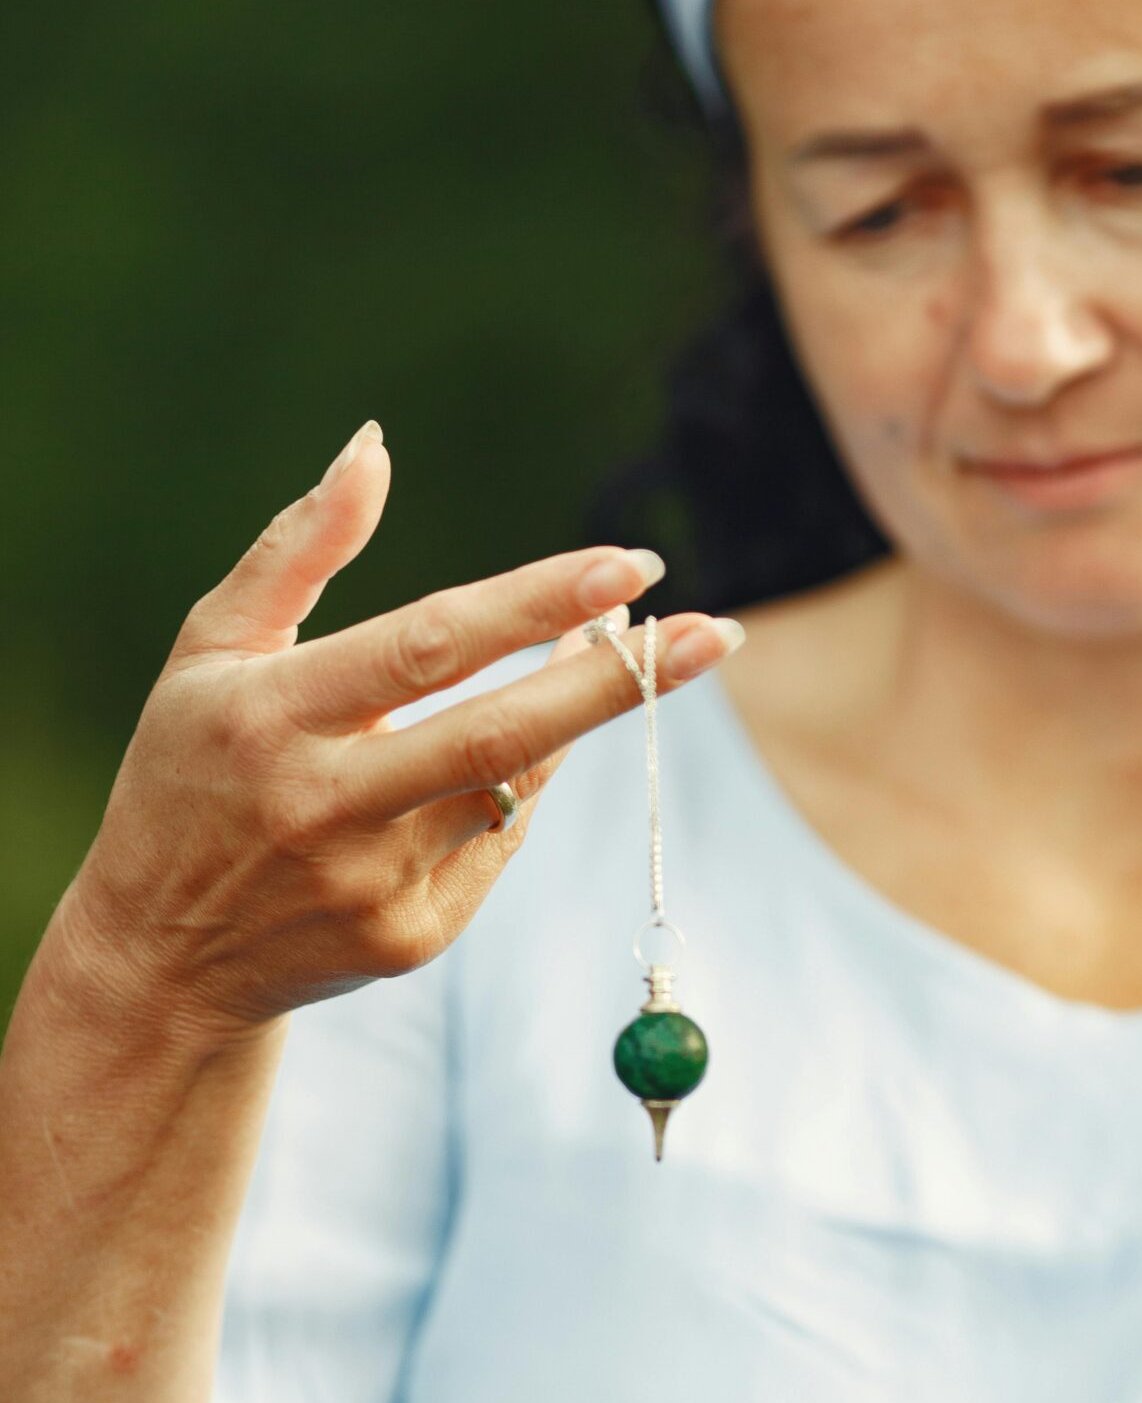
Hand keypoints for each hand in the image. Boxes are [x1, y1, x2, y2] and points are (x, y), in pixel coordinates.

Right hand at [60, 421, 739, 1042]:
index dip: (535, 604)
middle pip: (502, 733)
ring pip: (514, 787)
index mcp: (271, 714)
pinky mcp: (413, 938)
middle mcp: (324, 804)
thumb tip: (375, 444)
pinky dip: (520, 787)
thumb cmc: (190, 774)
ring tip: (626, 655)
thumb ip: (298, 547)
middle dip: (621, 682)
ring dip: (580, 719)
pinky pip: (499, 841)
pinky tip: (517, 753)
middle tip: (718, 634)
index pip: (428, 648)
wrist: (163, 957)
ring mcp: (374, 882)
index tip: (630, 566)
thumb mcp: (212, 651)